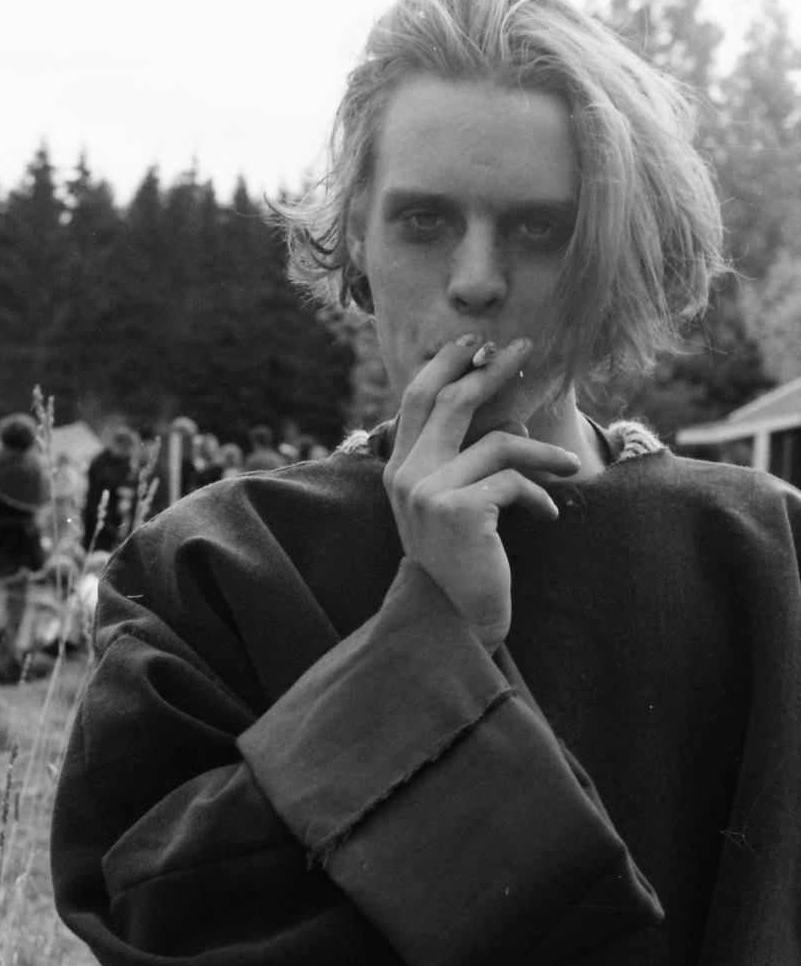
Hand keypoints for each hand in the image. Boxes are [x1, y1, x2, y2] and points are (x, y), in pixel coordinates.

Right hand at [383, 335, 580, 649]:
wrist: (453, 621)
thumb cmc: (461, 564)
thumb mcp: (452, 506)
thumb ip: (462, 463)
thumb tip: (510, 421)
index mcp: (398, 469)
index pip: (417, 398)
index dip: (448, 364)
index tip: (478, 344)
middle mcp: (405, 475)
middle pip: (452, 400)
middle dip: (492, 369)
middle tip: (525, 347)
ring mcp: (427, 491)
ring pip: (497, 442)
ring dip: (541, 452)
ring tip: (568, 467)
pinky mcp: (458, 510)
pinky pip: (513, 481)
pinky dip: (540, 496)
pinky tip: (548, 517)